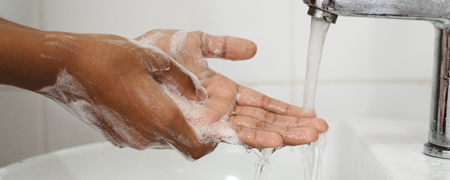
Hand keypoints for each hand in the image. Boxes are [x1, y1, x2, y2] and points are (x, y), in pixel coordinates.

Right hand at [36, 33, 214, 158]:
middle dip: (190, 127)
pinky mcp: (116, 136)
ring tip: (163, 94)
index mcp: (161, 119)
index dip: (211, 142)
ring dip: (169, 122)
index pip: (197, 148)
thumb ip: (183, 79)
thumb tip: (198, 92)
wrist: (62, 65)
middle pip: (180, 142)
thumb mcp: (155, 59)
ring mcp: (128, 138)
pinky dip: (150, 121)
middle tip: (190, 103)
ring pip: (161, 137)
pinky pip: (143, 133)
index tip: (214, 128)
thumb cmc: (104, 59)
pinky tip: (143, 97)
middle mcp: (145, 136)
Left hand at [136, 30, 327, 147]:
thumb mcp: (194, 43)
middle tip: (318, 128)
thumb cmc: (152, 54)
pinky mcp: (198, 127)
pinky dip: (254, 137)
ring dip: (281, 133)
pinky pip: (230, 135)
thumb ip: (223, 46)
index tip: (307, 112)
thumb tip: (252, 50)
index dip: (284, 109)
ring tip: (307, 136)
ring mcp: (210, 120)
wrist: (123, 63)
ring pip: (251, 131)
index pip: (259, 104)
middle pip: (261, 121)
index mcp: (221, 92)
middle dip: (291, 125)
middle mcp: (219, 110)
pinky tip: (275, 140)